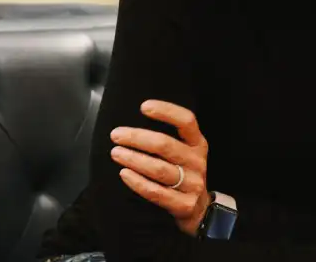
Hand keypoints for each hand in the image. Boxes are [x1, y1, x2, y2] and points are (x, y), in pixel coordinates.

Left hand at [110, 100, 210, 236]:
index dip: (167, 111)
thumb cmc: (183, 174)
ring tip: (116, 153)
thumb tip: (132, 126)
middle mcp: (197, 161)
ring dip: (133, 159)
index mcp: (198, 144)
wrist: (199, 209)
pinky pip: (156, 192)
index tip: (144, 106)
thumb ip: (168, 139)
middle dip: (137, 138)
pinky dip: (137, 182)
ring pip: (158, 169)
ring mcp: (193, 184)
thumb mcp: (185, 152)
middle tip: (116, 135)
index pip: (186, 121)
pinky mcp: (184, 205)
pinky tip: (124, 174)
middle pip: (165, 145)